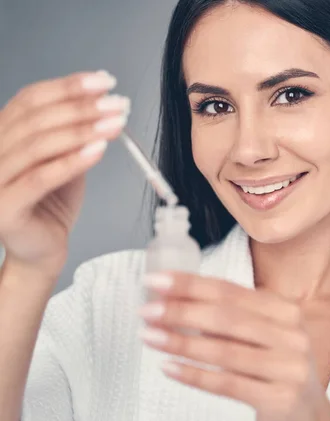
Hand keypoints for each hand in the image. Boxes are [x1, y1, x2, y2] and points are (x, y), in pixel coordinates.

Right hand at [0, 71, 127, 280]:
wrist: (41, 249)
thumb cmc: (52, 204)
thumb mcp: (65, 160)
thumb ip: (74, 136)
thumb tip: (103, 103)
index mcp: (1, 135)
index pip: (30, 99)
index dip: (68, 86)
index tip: (105, 81)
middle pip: (36, 119)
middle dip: (82, 107)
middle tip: (117, 103)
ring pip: (38, 145)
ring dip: (82, 130)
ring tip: (115, 124)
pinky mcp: (4, 207)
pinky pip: (40, 178)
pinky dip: (72, 161)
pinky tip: (98, 149)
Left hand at [139, 271, 329, 420]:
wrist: (308, 410)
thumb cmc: (276, 365)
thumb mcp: (264, 333)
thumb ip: (230, 317)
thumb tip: (174, 301)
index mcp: (285, 310)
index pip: (230, 291)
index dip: (190, 284)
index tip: (156, 281)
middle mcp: (291, 335)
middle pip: (226, 317)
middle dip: (181, 311)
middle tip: (147, 310)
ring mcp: (288, 367)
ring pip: (224, 351)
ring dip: (180, 342)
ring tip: (150, 336)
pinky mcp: (280, 398)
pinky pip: (227, 384)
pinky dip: (194, 375)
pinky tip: (169, 367)